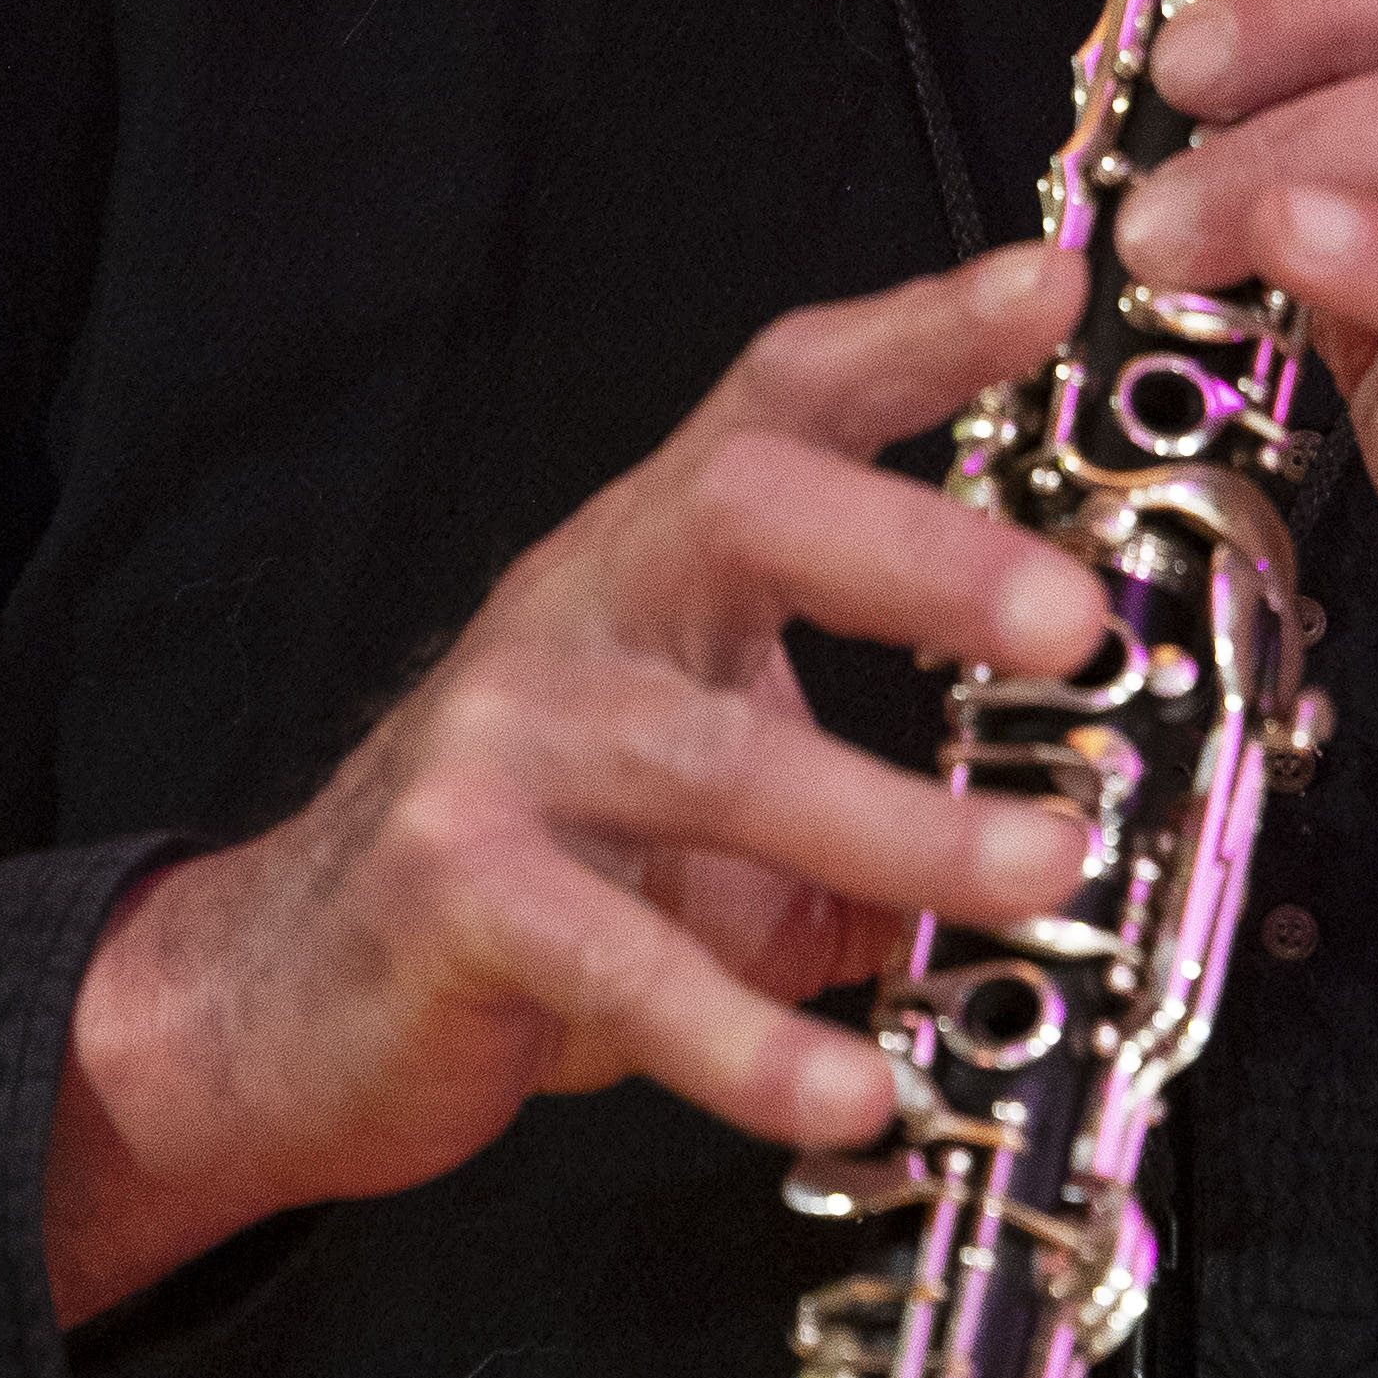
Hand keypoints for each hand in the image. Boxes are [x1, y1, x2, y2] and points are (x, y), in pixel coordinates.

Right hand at [44, 240, 1112, 1327]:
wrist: (299, 994)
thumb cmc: (543, 871)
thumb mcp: (728, 812)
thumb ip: (883, 809)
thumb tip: (1076, 842)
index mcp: (659, 561)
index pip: (788, 398)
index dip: (918, 333)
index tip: (1053, 288)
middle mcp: (580, 613)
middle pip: (750, 508)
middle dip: (925, 555)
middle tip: (1078, 624)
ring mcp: (503, 744)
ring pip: (715, 759)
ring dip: (901, 825)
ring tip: (1042, 878)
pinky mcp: (455, 890)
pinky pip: (624, 964)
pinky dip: (751, 1039)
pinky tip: (852, 1089)